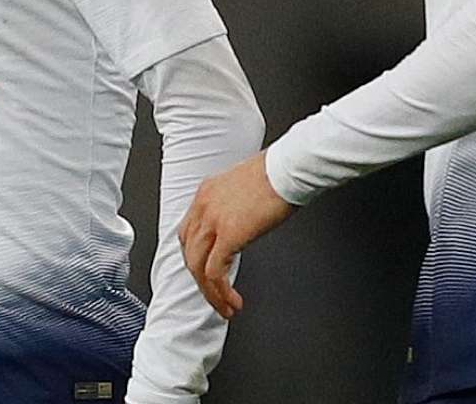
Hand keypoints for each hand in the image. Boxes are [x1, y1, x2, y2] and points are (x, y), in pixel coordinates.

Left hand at [177, 151, 294, 318]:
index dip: (195, 256)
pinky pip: (215, 273)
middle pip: (189, 252)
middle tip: (214, 295)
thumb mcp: (244, 187)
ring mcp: (213, 221)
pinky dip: (221, 292)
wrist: (287, 168)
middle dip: (200, 279)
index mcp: (206, 193)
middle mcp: (203, 206)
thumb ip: (235, 206)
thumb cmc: (277, 173)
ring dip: (210, 293)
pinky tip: (232, 301)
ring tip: (224, 307)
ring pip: (197, 267)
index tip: (206, 271)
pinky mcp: (228, 235)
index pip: (189, 232)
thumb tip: (242, 223)